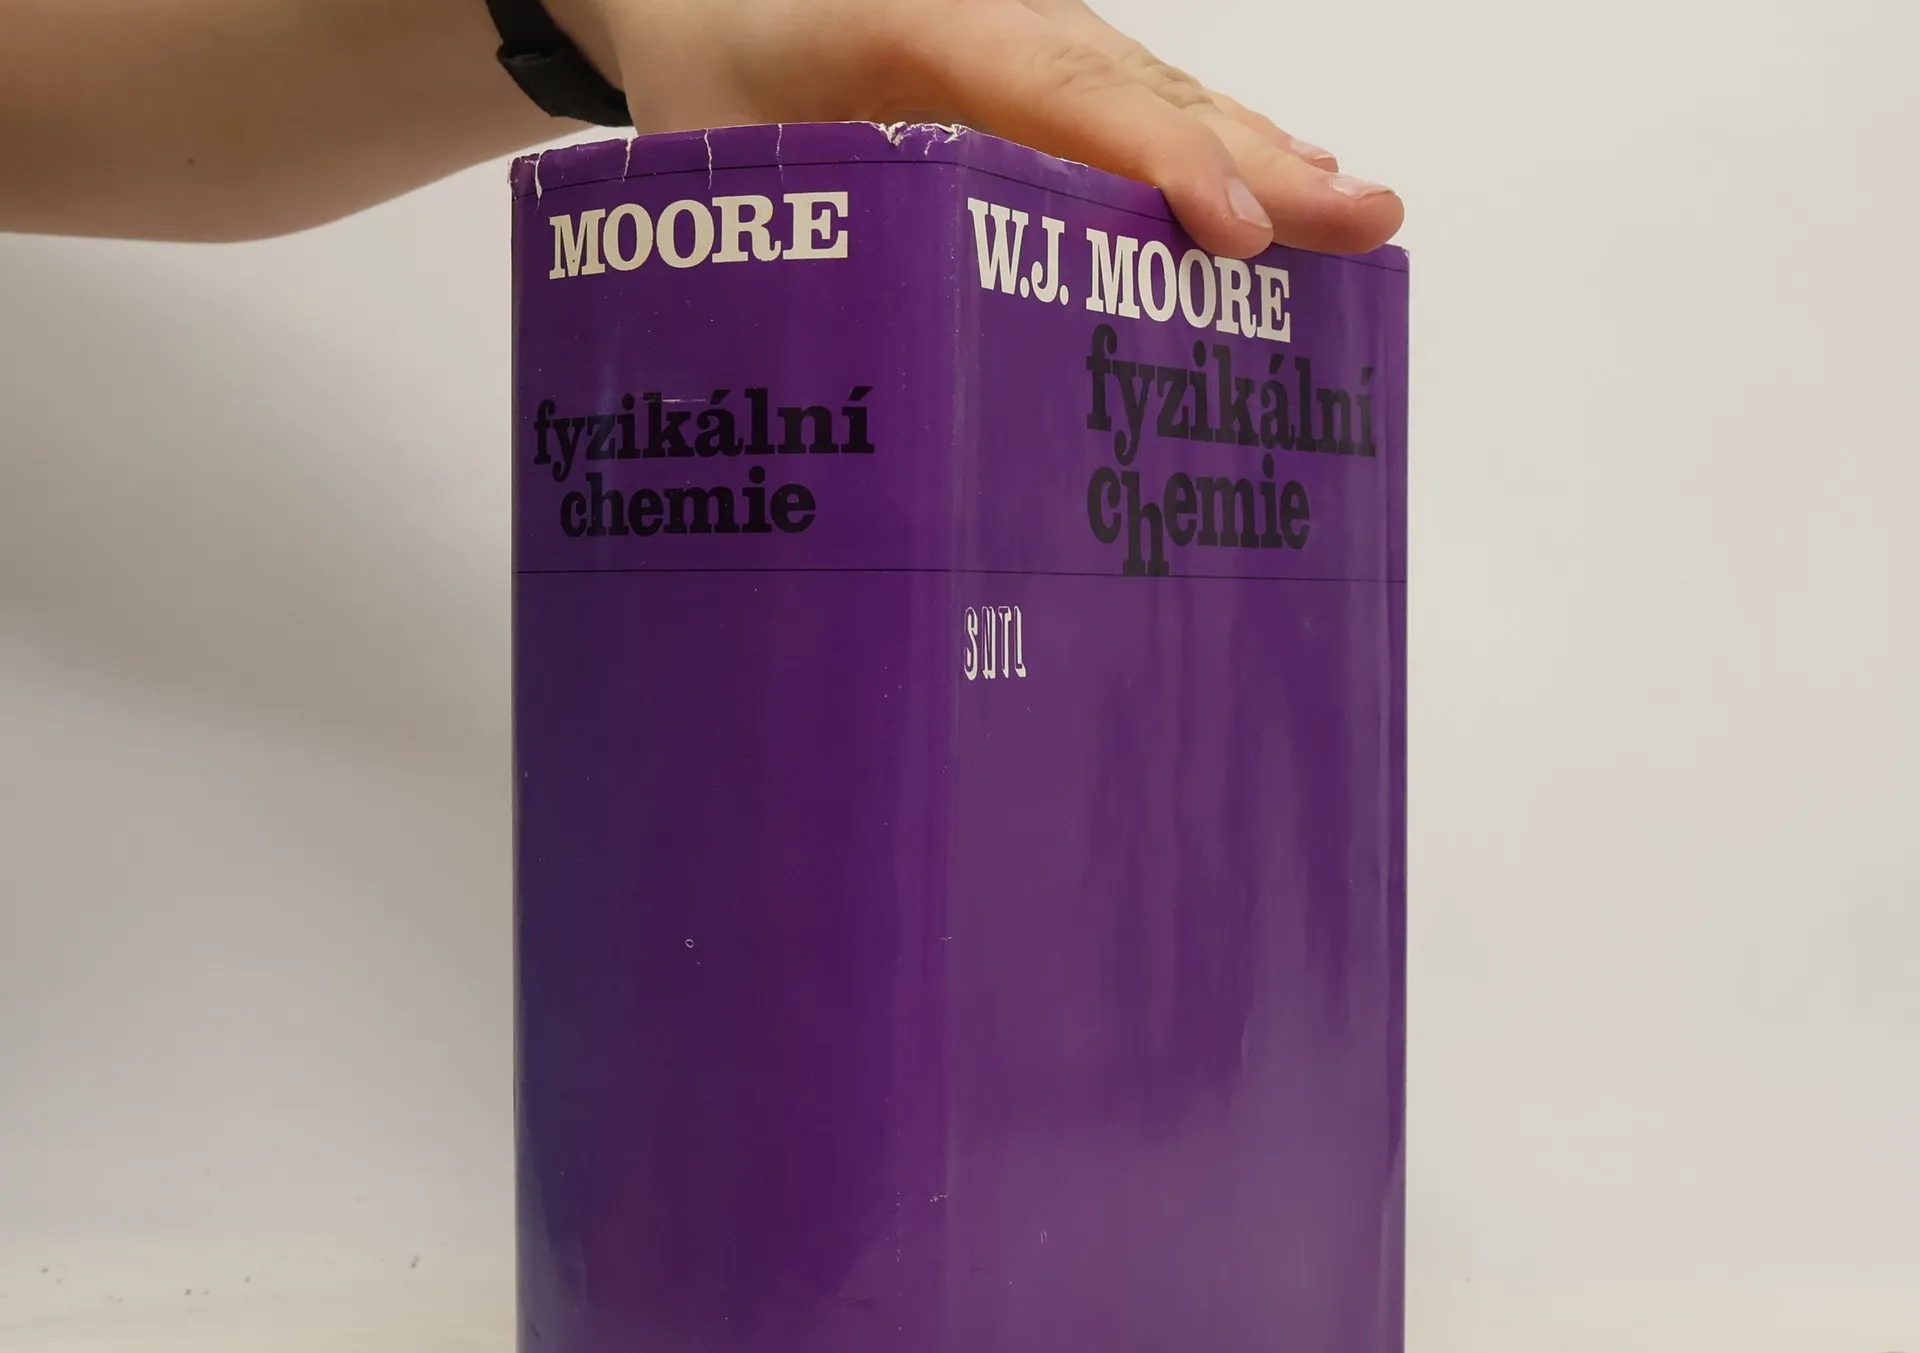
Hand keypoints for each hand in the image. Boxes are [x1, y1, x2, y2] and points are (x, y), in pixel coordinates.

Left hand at [551, 0, 1401, 257]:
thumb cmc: (701, 73)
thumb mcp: (718, 168)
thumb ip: (785, 251)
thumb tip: (844, 405)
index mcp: (912, 20)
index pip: (1060, 92)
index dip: (1159, 166)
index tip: (1237, 234)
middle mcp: (993, 8)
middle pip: (1142, 88)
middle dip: (1259, 161)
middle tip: (1361, 220)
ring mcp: (1022, 26)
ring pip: (1155, 88)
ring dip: (1258, 151)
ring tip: (1349, 211)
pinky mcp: (1029, 54)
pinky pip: (1130, 96)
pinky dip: (1205, 141)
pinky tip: (1271, 174)